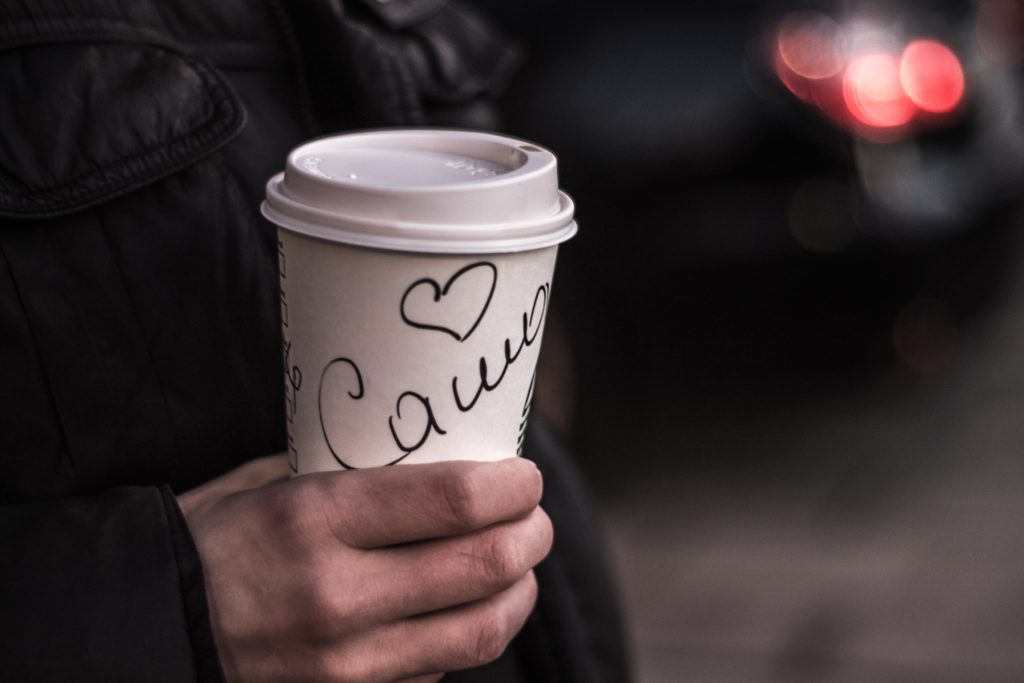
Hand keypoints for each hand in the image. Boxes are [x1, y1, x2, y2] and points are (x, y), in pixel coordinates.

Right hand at [178, 457, 551, 682]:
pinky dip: (475, 632)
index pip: (452, 502)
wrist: (154, 629)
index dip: (511, 486)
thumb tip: (431, 456)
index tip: (525, 475)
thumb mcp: (271, 481)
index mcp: (317, 519)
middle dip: (530, 535)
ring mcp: (349, 659)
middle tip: (535, 518)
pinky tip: (475, 607)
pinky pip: (443, 667)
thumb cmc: (214, 539)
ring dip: (520, 591)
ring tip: (522, 566)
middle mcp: (340, 593)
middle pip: (482, 565)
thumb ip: (350, 471)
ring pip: (480, 629)